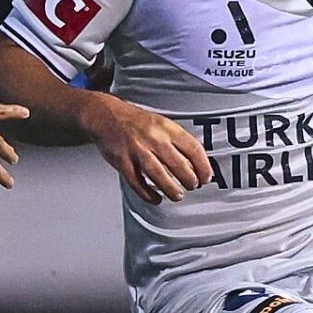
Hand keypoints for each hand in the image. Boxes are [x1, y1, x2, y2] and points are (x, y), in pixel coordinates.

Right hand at [79, 93, 212, 204]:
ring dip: (171, 189)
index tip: (206, 176)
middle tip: (192, 186)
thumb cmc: (135, 121)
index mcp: (166, 127)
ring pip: (159, 175)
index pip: (193, 148)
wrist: (105, 115)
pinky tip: (155, 198)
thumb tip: (195, 163)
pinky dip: (148, 193)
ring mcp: (137, 150)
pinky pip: (137, 182)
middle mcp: (153, 138)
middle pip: (178, 164)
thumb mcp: (161, 123)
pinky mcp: (122, 161)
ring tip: (178, 195)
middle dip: (190, 180)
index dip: (203, 166)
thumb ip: (176, 141)